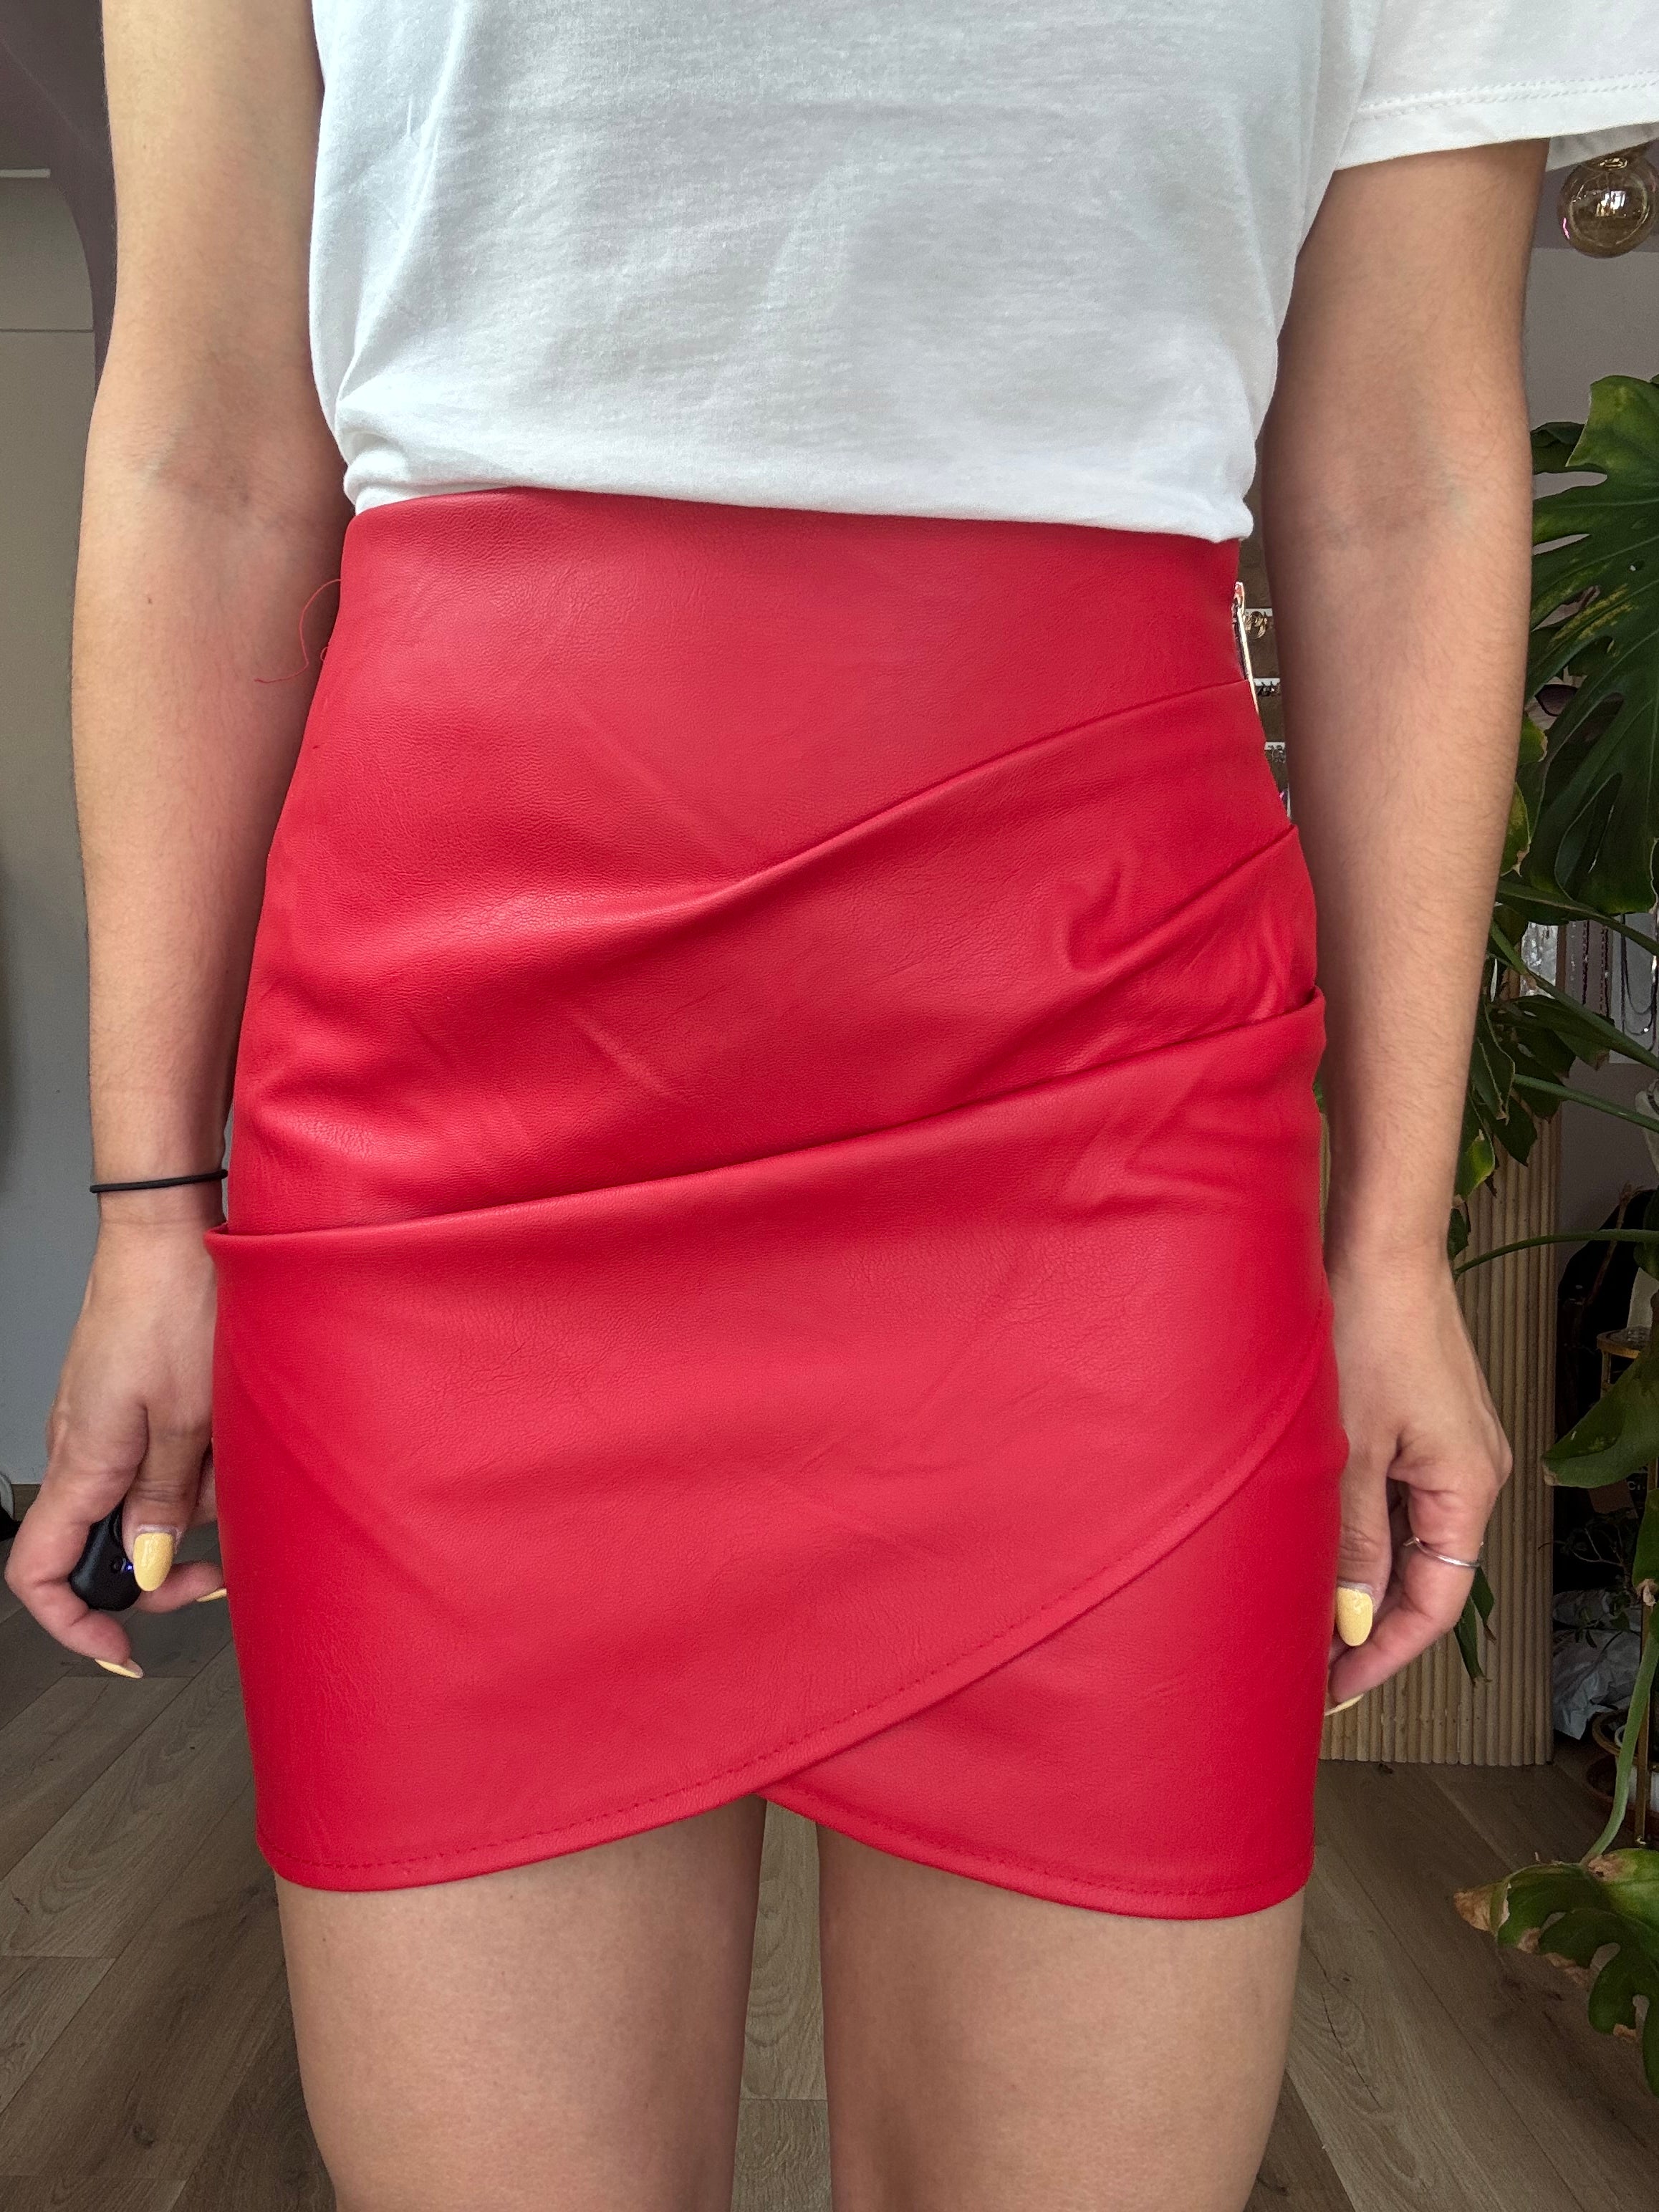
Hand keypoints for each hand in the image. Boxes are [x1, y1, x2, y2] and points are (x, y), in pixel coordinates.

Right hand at [4, 1199, 225, 1677]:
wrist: (170, 1230)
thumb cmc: (175, 1304)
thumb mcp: (189, 1419)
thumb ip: (165, 1501)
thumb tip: (148, 1569)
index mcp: (82, 1461)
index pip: (38, 1571)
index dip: (73, 1620)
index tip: (121, 1644)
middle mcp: (79, 1448)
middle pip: (99, 1546)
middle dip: (158, 1567)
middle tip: (215, 1569)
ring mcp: (100, 1424)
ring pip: (136, 1503)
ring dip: (189, 1504)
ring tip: (233, 1466)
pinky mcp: (125, 1402)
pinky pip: (151, 1460)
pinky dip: (190, 1466)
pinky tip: (225, 1440)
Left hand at [1322, 1244, 1511, 1711]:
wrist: (1378, 1246)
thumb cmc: (1369, 1329)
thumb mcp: (1351, 1448)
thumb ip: (1353, 1538)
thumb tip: (1352, 1617)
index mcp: (1468, 1487)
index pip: (1434, 1603)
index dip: (1384, 1651)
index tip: (1336, 1686)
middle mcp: (1471, 1473)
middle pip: (1424, 1576)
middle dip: (1368, 1623)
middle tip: (1308, 1662)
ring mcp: (1448, 1447)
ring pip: (1406, 1536)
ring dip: (1360, 1575)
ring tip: (1300, 1610)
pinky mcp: (1421, 1422)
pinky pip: (1396, 1496)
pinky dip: (1359, 1527)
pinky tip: (1314, 1542)